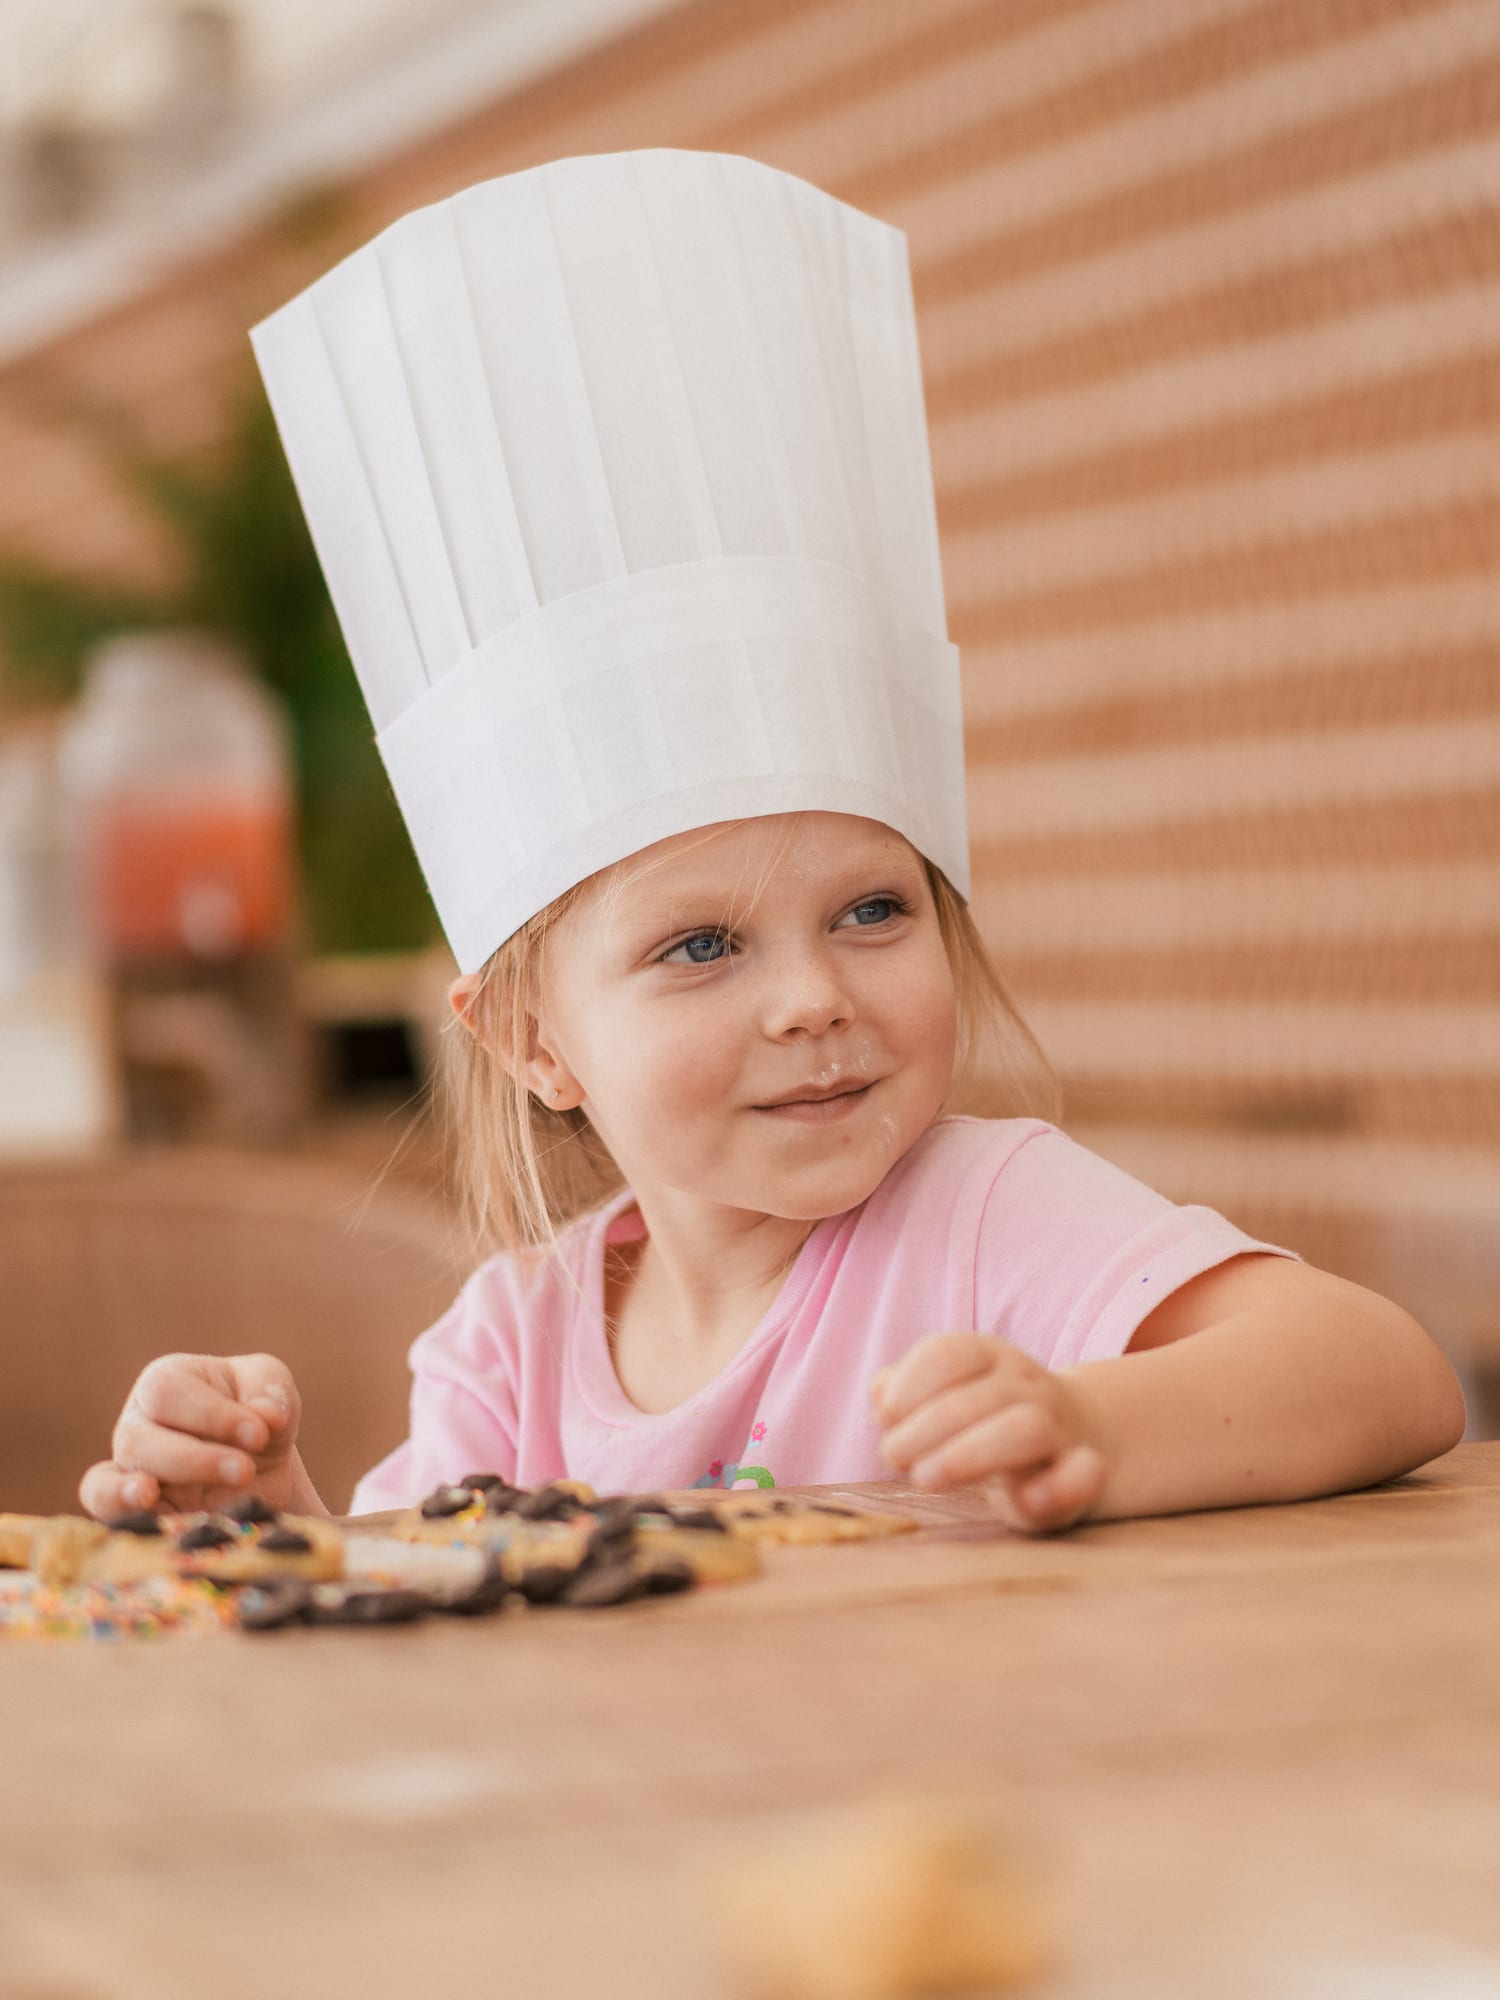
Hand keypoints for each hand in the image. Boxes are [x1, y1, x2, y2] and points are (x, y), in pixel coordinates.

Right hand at [79, 1352, 303, 1521]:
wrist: (261, 1467)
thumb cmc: (259, 1415)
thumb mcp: (273, 1390)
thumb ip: (270, 1393)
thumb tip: (267, 1417)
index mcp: (167, 1382)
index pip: (169, 1392)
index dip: (211, 1414)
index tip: (259, 1434)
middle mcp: (138, 1425)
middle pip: (139, 1440)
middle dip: (195, 1459)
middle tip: (243, 1471)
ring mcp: (129, 1472)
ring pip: (110, 1480)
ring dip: (142, 1491)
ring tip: (155, 1495)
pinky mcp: (132, 1514)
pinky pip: (104, 1513)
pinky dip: (117, 1512)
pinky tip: (147, 1514)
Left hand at [871, 1333, 1105, 1533]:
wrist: (1078, 1436)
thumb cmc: (988, 1417)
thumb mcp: (948, 1392)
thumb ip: (906, 1389)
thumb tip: (880, 1394)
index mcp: (990, 1356)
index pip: (947, 1354)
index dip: (908, 1386)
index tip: (885, 1418)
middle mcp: (1027, 1385)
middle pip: (978, 1397)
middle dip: (925, 1429)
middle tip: (894, 1458)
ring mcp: (1059, 1428)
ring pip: (1026, 1429)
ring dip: (967, 1455)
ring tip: (925, 1478)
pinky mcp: (1081, 1475)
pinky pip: (1085, 1473)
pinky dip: (1059, 1487)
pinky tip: (1027, 1499)